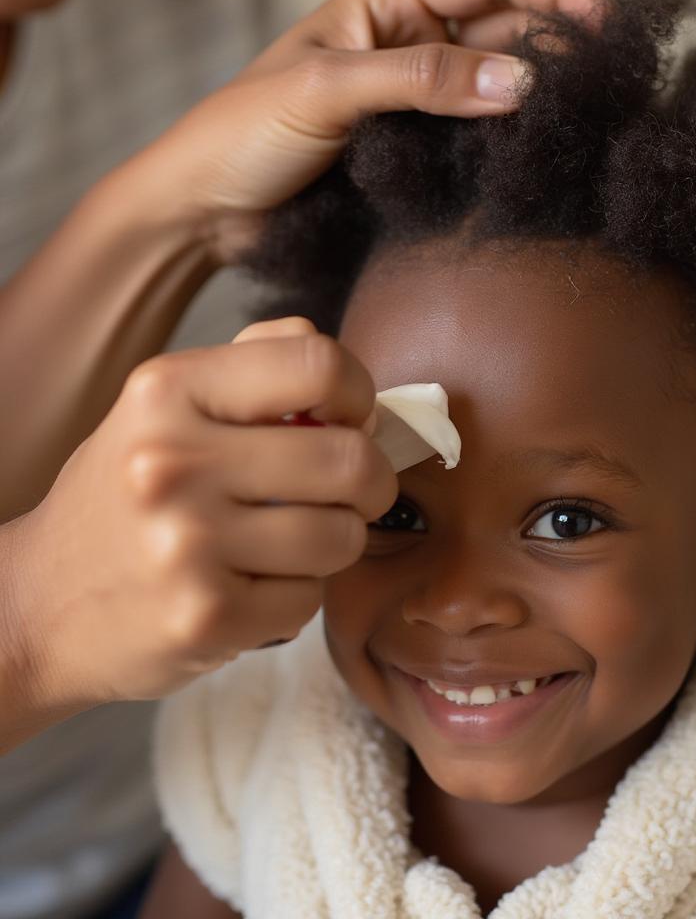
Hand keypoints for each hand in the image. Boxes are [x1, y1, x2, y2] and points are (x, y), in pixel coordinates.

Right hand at [3, 318, 395, 720]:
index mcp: (168, 391)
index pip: (319, 363)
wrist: (40, 604)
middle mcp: (172, 461)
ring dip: (336, 541)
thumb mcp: (167, 407)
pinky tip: (254, 586)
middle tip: (353, 494)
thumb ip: (257, 366)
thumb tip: (349, 381)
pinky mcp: (206, 616)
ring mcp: (187, 544)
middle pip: (351, 458)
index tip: (349, 420)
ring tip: (292, 541)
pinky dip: (298, 594)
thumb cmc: (127, 494)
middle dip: (371, 481)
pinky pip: (311, 597)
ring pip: (342, 535)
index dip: (358, 392)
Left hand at [111, 0, 600, 259]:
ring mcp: (413, 102)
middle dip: (558, 39)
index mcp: (385, 5)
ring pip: (495, 84)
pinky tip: (533, 150)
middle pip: (504, 26)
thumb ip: (423, 80)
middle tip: (608, 72)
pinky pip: (474, 137)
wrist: (205, 211)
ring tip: (584, 110)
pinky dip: (507, 140)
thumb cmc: (240, 134)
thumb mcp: (328, 88)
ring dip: (539, 92)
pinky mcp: (412, 153)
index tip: (603, 18)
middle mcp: (408, 45)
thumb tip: (521, 81)